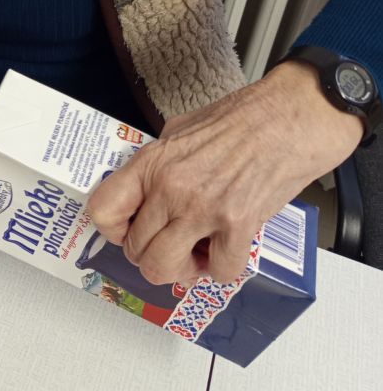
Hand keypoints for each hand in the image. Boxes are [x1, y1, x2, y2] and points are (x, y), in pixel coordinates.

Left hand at [87, 61, 362, 285]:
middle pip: (135, 250)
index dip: (112, 229)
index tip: (129, 229)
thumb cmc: (239, 120)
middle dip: (151, 253)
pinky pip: (218, 272)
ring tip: (195, 251)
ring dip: (180, 269)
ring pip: (165, 268)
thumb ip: (155, 164)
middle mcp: (171, 188)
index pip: (103, 209)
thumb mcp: (179, 130)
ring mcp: (203, 209)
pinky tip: (226, 246)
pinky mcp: (238, 226)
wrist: (288, 119)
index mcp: (152, 162)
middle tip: (171, 242)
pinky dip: (222, 268)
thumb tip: (140, 191)